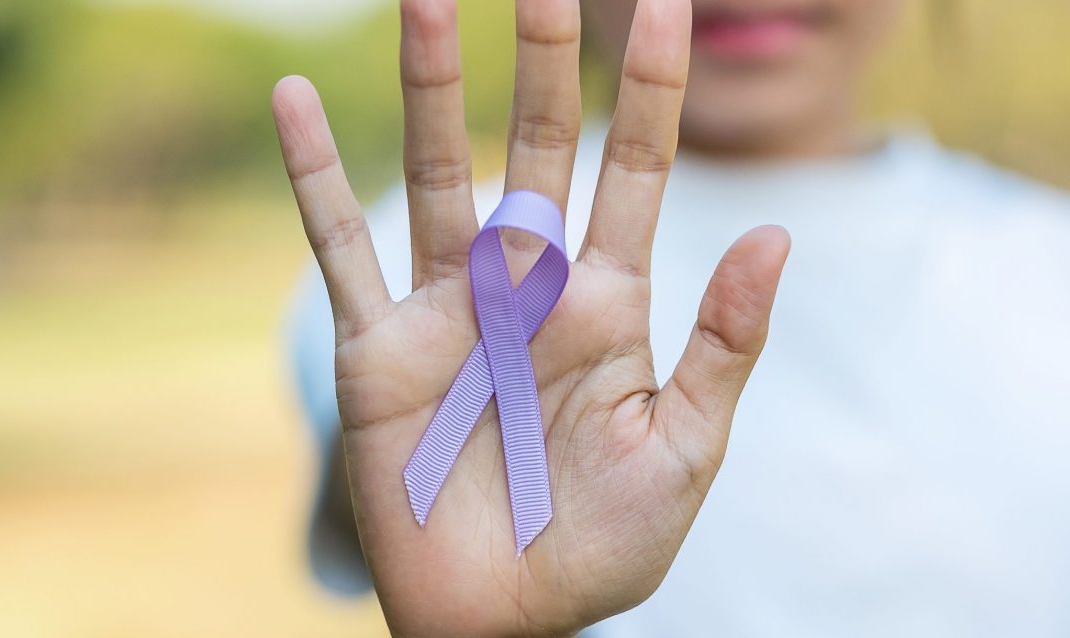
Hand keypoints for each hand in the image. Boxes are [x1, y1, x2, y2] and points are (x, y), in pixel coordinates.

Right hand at [272, 0, 788, 634]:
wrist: (503, 619)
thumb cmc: (603, 543)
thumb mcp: (684, 448)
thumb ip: (724, 342)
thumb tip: (775, 234)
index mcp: (608, 302)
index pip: (635, 169)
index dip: (653, 88)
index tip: (668, 2)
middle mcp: (527, 284)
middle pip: (539, 144)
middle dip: (545, 56)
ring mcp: (448, 307)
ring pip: (440, 172)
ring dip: (433, 88)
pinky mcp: (376, 346)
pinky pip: (339, 245)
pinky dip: (313, 176)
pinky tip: (294, 101)